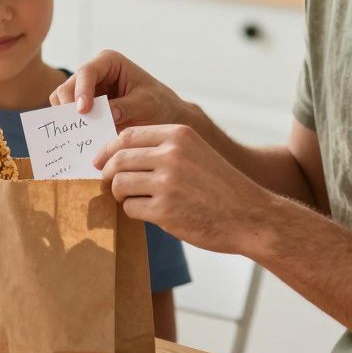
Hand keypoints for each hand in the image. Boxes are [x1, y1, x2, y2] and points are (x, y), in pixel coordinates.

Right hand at [49, 49, 190, 128]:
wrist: (163, 116)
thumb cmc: (159, 103)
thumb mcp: (147, 104)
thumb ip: (126, 107)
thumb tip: (105, 115)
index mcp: (109, 62)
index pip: (87, 72)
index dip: (81, 90)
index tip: (83, 111)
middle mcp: (93, 73)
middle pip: (68, 86)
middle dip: (69, 106)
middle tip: (75, 127)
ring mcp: (86, 90)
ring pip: (62, 101)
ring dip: (68, 118)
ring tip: (78, 134)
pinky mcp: (84, 108)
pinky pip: (69, 116)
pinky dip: (72, 127)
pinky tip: (80, 138)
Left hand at [97, 124, 270, 254]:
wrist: (251, 216)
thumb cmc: (220, 186)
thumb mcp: (195, 152)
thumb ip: (163, 148)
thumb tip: (117, 154)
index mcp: (179, 135)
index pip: (127, 136)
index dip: (108, 149)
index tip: (100, 161)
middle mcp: (171, 155)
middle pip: (118, 159)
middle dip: (108, 173)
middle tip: (108, 183)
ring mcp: (167, 183)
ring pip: (119, 184)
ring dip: (120, 194)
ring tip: (133, 199)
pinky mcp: (164, 211)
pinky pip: (130, 208)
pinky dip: (133, 211)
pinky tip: (149, 213)